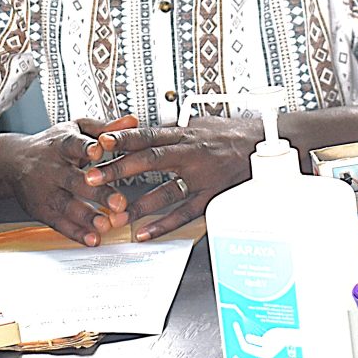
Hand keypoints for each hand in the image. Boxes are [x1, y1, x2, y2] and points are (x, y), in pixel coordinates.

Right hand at [4, 115, 138, 245]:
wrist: (12, 162)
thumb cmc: (51, 144)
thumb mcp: (75, 129)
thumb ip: (105, 128)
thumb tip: (133, 121)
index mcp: (62, 144)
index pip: (73, 144)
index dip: (86, 147)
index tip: (99, 150)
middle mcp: (52, 168)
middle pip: (75, 180)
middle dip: (98, 192)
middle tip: (119, 202)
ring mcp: (46, 191)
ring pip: (67, 205)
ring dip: (87, 217)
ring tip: (106, 225)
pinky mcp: (42, 210)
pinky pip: (60, 224)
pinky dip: (76, 233)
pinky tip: (92, 239)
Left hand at [83, 116, 263, 240]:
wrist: (265, 144)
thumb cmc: (231, 134)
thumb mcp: (200, 124)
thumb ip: (172, 131)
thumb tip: (145, 131)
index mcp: (185, 133)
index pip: (148, 134)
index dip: (123, 137)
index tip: (100, 142)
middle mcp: (191, 153)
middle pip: (149, 160)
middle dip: (118, 170)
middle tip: (91, 179)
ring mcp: (202, 176)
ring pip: (165, 191)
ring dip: (137, 204)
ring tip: (113, 215)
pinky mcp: (212, 196)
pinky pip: (185, 213)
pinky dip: (163, 224)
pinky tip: (144, 232)